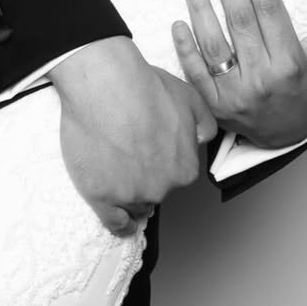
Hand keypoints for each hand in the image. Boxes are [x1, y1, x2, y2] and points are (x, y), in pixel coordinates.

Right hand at [50, 36, 216, 235]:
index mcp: (185, 169)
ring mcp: (131, 195)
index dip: (165, 161)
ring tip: (118, 171)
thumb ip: (205, 124)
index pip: (177, 175)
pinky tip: (118, 217)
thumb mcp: (190, 98)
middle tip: (132, 151)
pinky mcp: (101, 197)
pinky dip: (118, 221)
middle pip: (156, 190)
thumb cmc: (145, 87)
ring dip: (131, 194)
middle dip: (147, 175)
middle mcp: (162, 187)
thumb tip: (201, 140)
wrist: (106, 83)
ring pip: (135, 205)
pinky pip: (114, 222)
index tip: (153, 151)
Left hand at [172, 0, 306, 147]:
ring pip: (214, 46)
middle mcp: (263, 79)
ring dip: (200, 9)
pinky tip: (177, 21)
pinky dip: (184, 49)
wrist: (286, 134)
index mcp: (291, 64)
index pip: (270, 12)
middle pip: (240, 22)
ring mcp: (236, 94)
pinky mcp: (215, 105)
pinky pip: (195, 74)